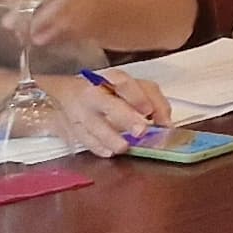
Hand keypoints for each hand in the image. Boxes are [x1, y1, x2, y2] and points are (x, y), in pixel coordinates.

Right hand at [48, 68, 162, 154]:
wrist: (66, 95)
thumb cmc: (108, 92)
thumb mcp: (134, 89)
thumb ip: (155, 102)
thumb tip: (166, 124)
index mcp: (112, 80)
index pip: (124, 84)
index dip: (137, 97)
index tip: (148, 111)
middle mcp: (94, 94)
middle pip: (109, 104)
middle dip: (126, 118)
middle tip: (140, 131)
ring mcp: (80, 111)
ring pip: (94, 125)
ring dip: (110, 138)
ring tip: (124, 147)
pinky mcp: (72, 128)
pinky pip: (83, 139)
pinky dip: (96, 147)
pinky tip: (108, 152)